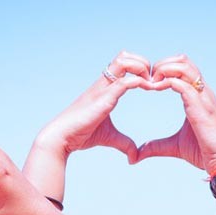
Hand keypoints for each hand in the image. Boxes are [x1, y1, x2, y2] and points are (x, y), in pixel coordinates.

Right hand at [34, 51, 152, 162]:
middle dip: (142, 62)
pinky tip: (148, 88)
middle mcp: (104, 84)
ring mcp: (102, 89)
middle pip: (124, 56)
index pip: (124, 65)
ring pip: (123, 61)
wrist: (62, 137)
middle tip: (153, 80)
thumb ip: (124, 144)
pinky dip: (138, 81)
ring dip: (141, 67)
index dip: (139, 68)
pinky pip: (122, 82)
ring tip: (151, 83)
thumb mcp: (109, 138)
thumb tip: (134, 157)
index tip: (151, 83)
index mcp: (105, 89)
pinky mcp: (103, 99)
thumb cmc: (81, 134)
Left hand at [135, 55, 215, 173]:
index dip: (164, 70)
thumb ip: (156, 146)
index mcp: (198, 96)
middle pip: (183, 60)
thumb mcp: (175, 146)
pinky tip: (154, 89)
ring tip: (151, 82)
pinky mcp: (201, 106)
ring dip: (164, 69)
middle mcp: (202, 92)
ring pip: (183, 66)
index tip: (149, 83)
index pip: (183, 68)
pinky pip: (183, 84)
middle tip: (148, 80)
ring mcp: (203, 97)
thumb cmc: (204, 152)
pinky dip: (166, 81)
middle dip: (162, 64)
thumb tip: (137, 154)